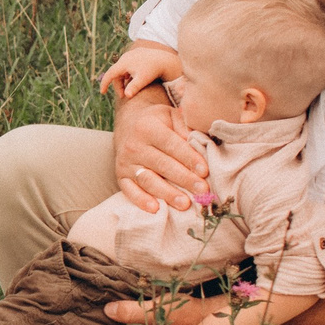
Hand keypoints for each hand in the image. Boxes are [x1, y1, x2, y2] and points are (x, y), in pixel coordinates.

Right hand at [97, 43, 180, 99]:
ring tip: (128, 88)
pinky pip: (128, 65)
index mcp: (123, 63)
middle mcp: (125, 57)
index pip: (109, 74)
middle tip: (123, 96)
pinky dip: (128, 74)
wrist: (165, 59)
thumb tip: (127, 96)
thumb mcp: (142, 80)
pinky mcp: (137, 54)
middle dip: (118, 85)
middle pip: (116, 73)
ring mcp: (131, 54)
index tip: (102, 92)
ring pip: (122, 69)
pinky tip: (133, 79)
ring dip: (123, 80)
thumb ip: (133, 88)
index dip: (104, 84)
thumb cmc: (153, 71)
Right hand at [112, 87, 207, 212]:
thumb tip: (199, 143)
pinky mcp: (120, 175)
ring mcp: (125, 162)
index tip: (204, 171)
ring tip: (185, 204)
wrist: (128, 123)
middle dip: (184, 178)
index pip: (171, 145)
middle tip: (202, 190)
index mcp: (148, 128)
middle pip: (162, 164)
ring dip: (167, 193)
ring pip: (147, 179)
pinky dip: (141, 200)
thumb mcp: (171, 116)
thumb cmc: (157, 122)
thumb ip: (185, 127)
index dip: (188, 158)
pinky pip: (129, 190)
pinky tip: (155, 209)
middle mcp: (134, 145)